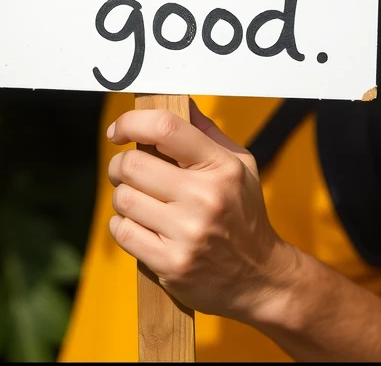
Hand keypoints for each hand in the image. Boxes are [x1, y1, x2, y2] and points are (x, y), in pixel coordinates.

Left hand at [106, 100, 292, 321]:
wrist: (261, 278)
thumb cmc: (245, 214)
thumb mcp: (240, 165)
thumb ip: (207, 132)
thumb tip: (177, 101)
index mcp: (220, 167)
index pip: (165, 128)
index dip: (132, 122)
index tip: (119, 131)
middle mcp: (204, 198)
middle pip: (133, 164)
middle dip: (119, 164)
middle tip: (125, 169)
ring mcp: (187, 233)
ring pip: (123, 199)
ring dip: (122, 196)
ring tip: (138, 199)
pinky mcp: (171, 264)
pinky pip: (123, 232)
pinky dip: (122, 225)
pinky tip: (138, 225)